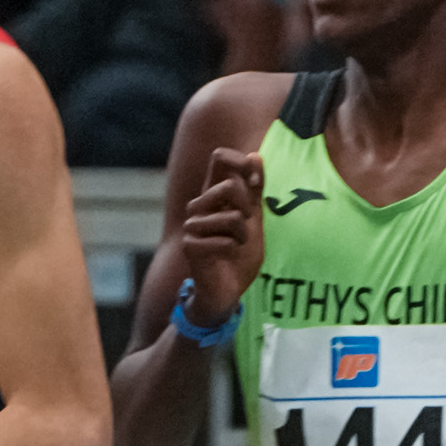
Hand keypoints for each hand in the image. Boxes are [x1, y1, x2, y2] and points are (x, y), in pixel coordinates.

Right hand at [170, 144, 267, 320]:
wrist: (227, 290)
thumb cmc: (238, 254)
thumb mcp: (253, 218)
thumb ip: (254, 189)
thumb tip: (255, 155)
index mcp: (215, 194)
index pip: (220, 158)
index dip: (240, 162)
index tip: (254, 180)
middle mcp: (200, 205)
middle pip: (229, 185)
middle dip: (248, 207)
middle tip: (245, 225)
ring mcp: (193, 225)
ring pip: (231, 216)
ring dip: (242, 235)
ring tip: (236, 245)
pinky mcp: (191, 246)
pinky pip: (225, 240)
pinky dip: (233, 250)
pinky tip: (225, 257)